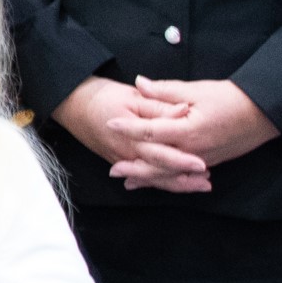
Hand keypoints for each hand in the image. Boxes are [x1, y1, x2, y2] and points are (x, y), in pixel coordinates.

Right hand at [55, 77, 209, 192]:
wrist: (74, 105)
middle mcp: (126, 154)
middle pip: (158, 172)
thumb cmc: (104, 97)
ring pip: (151, 179)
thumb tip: (184, 110)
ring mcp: (122, 161)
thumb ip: (159, 106)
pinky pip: (142, 177)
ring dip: (176, 184)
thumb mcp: (133, 96)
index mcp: (130, 137)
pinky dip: (160, 182)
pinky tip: (176, 184)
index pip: (160, 153)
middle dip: (184, 180)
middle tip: (207, 182)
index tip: (202, 164)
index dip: (181, 160)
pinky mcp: (120, 162)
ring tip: (200, 186)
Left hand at [125, 78, 278, 169]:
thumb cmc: (232, 98)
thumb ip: (165, 91)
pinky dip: (166, 179)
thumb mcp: (197, 90)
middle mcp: (193, 151)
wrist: (265, 113)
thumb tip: (139, 83)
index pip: (151, 132)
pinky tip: (155, 180)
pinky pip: (183, 175)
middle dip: (134, 166)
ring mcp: (202, 160)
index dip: (129, 128)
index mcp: (188, 131)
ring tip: (127, 181)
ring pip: (169, 174)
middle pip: (157, 163)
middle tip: (112, 169)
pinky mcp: (210, 162)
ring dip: (148, 178)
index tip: (111, 124)